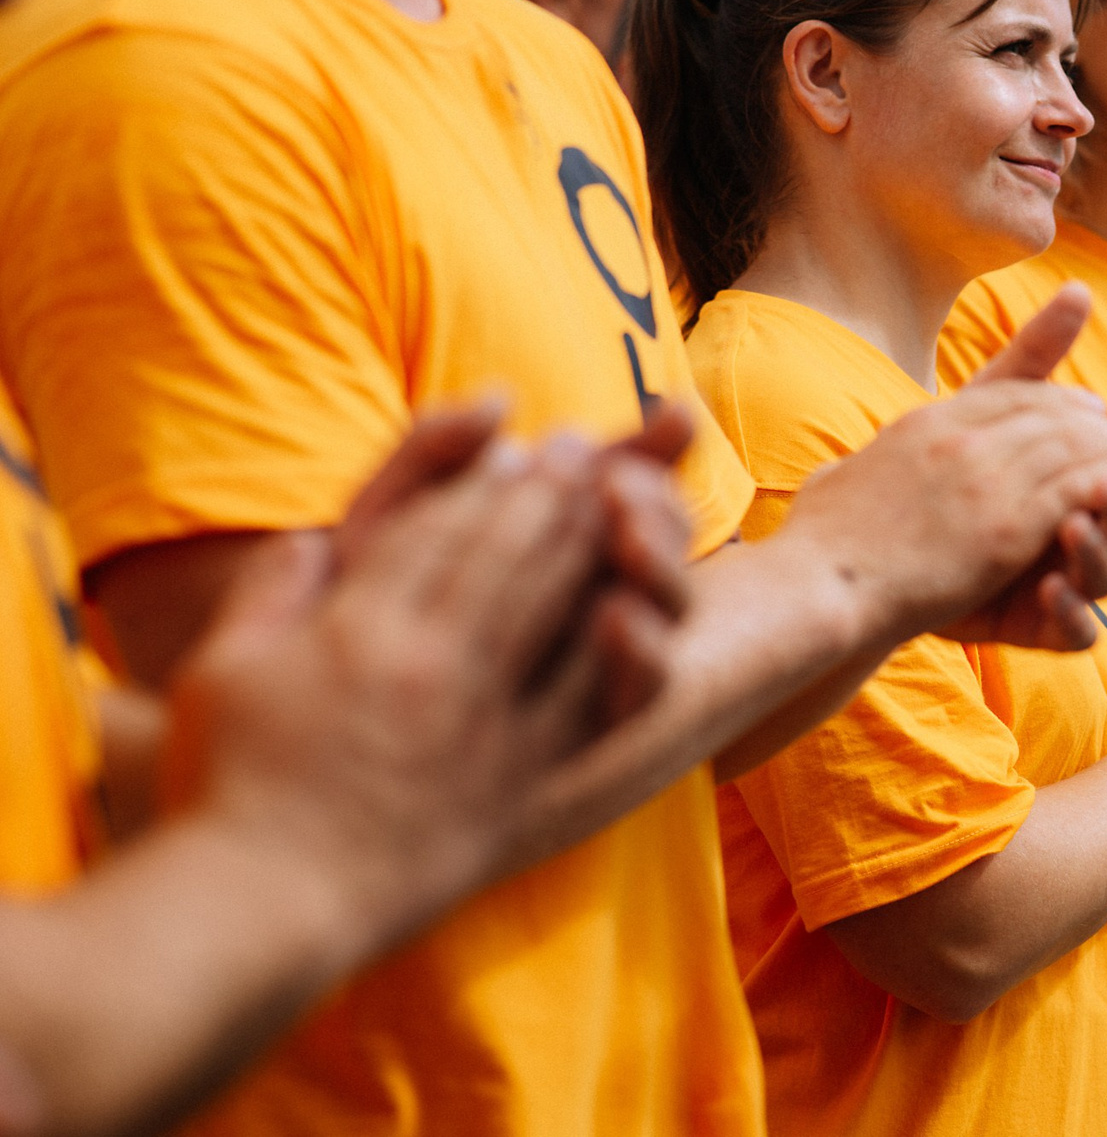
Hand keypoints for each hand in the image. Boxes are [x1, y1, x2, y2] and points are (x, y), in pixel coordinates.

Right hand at [157, 404, 649, 947]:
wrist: (264, 907)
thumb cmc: (229, 791)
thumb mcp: (222, 671)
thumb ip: (271, 591)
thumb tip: (312, 541)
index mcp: (358, 628)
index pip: (438, 530)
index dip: (483, 481)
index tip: (516, 450)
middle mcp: (431, 662)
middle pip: (508, 552)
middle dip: (552, 493)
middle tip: (585, 453)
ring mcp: (482, 721)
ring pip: (551, 607)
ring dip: (588, 544)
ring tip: (616, 502)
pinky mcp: (517, 778)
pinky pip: (581, 695)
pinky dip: (612, 643)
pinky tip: (633, 609)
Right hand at [775, 285, 1106, 652]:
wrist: (821, 583)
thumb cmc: (818, 549)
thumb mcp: (835, 483)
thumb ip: (854, 470)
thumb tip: (840, 472)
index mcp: (923, 423)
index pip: (1006, 393)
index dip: (1055, 397)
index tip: (1087, 406)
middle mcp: (959, 436)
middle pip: (1049, 412)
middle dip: (1100, 421)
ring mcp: (985, 477)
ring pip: (1071, 447)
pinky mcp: (1006, 525)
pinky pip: (1072, 492)